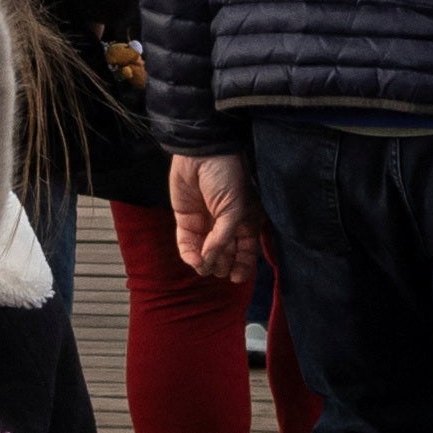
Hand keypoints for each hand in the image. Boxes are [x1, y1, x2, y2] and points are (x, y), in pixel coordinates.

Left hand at [170, 150, 256, 290]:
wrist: (202, 153)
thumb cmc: (227, 176)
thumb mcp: (235, 209)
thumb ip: (224, 238)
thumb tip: (210, 260)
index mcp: (245, 220)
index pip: (246, 249)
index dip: (243, 265)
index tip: (236, 278)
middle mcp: (225, 224)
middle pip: (226, 254)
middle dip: (223, 264)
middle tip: (221, 269)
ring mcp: (205, 222)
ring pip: (205, 252)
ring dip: (206, 262)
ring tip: (205, 266)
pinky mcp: (186, 219)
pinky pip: (187, 242)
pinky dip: (189, 253)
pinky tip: (194, 259)